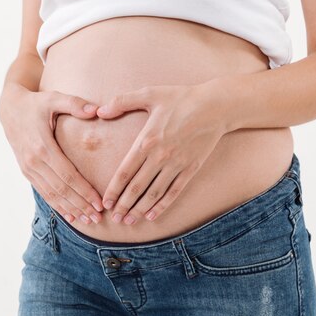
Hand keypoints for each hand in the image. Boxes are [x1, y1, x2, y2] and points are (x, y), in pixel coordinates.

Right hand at [0, 83, 103, 224]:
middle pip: (61, 190)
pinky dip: (57, 205)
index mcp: (42, 146)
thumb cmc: (36, 103)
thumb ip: (74, 104)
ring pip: (52, 195)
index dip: (84, 191)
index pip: (68, 175)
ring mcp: (28, 168)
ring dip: (70, 209)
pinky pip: (43, 192)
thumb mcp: (53, 98)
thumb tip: (96, 109)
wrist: (9, 108)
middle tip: (98, 218)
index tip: (100, 202)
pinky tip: (70, 215)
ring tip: (88, 221)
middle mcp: (33, 161)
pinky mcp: (27, 171)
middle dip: (80, 205)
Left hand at [96, 83, 229, 224]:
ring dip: (139, 209)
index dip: (113, 190)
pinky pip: (174, 192)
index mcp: (146, 141)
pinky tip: (152, 215)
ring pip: (154, 194)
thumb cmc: (181, 98)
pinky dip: (162, 206)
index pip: (124, 172)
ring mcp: (176, 164)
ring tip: (128, 221)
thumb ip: (122, 101)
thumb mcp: (149, 94)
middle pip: (137, 188)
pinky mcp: (191, 169)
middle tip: (114, 218)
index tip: (105, 202)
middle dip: (123, 205)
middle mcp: (160, 157)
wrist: (216, 106)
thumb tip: (99, 111)